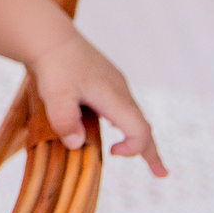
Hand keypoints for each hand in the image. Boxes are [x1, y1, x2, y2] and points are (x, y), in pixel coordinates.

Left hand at [30, 33, 166, 176]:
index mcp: (114, 97)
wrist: (51, 37)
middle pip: (143, 126)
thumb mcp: (56, 96)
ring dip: (137, 136)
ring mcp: (114, 84)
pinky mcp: (105, 80)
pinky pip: (122, 106)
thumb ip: (65, 120)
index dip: (133, 149)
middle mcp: (120, 91)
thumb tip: (77, 144)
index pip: (140, 131)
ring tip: (142, 154)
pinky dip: (125, 122)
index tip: (111, 153)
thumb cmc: (54, 66)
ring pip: (133, 115)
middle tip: (162, 175)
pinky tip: (115, 125)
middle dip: (151, 151)